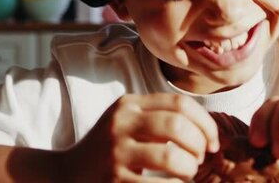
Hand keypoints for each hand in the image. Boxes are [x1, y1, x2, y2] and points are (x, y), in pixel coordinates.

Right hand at [61, 93, 218, 181]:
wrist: (65, 175)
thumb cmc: (110, 148)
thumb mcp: (128, 122)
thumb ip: (160, 117)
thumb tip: (207, 128)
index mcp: (129, 105)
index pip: (180, 104)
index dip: (205, 123)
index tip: (213, 141)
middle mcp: (120, 124)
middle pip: (178, 125)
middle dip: (199, 144)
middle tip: (201, 159)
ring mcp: (115, 153)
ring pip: (172, 156)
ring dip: (189, 168)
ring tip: (188, 173)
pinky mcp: (114, 181)